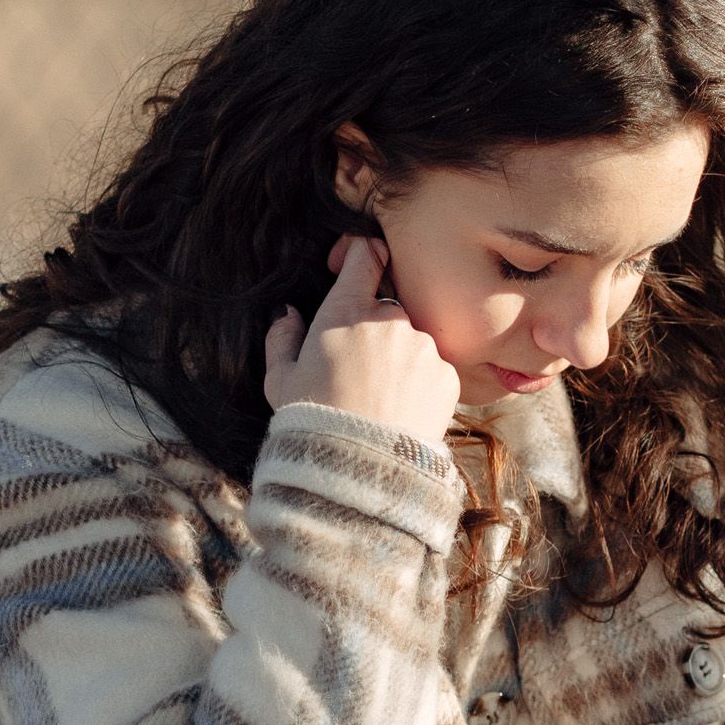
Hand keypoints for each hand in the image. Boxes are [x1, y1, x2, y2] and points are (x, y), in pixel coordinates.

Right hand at [263, 236, 460, 443]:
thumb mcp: (279, 381)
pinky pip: (432, 369)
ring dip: (399, 359)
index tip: (363, 261)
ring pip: (411, 341)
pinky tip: (400, 410)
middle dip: (375, 329)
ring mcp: (421, 346)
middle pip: (387, 308)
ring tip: (379, 398)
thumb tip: (288, 313)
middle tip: (359, 370)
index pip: (364, 256)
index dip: (363, 255)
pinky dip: (419, 383)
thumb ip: (282, 337)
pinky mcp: (446, 374)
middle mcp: (388, 319)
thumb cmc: (311, 422)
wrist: (359, 469)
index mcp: (344, 311)